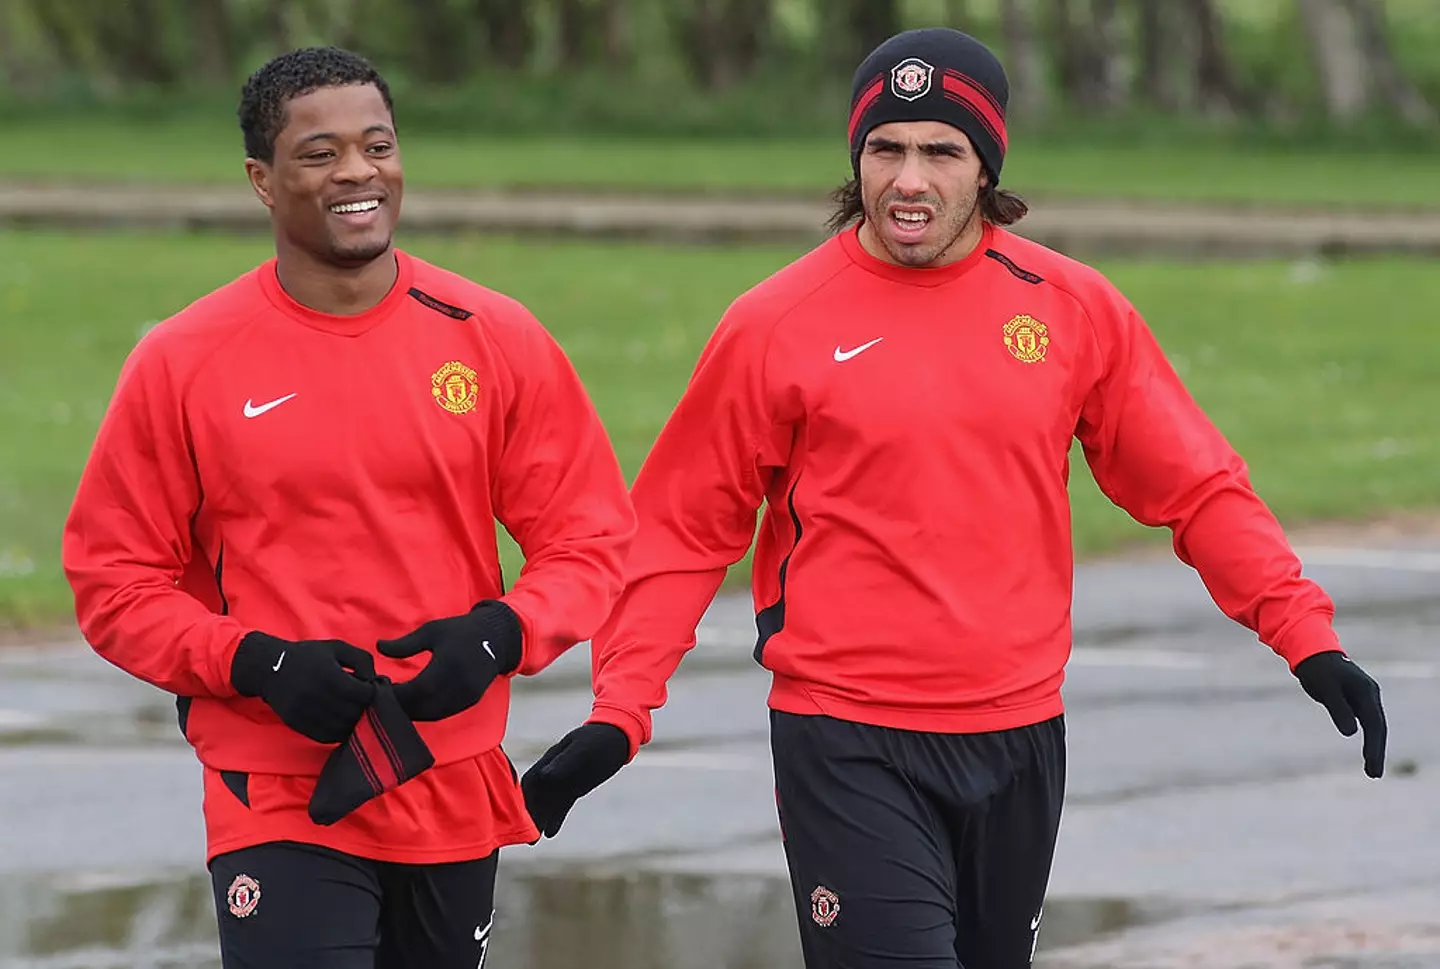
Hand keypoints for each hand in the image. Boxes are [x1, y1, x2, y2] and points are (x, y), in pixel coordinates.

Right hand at [230, 632, 376, 743]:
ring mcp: (306, 713)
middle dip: (364, 708)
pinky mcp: (298, 725)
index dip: (372, 691)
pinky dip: (338, 732)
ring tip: (352, 711)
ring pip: (342, 729)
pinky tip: (339, 721)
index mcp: (330, 676)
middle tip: (362, 702)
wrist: (270, 668)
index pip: (364, 694)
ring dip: (352, 723)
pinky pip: (326, 737)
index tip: (368, 687)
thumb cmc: (309, 656)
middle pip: (355, 713)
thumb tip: (375, 680)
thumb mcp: (337, 648)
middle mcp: (318, 696)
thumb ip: (362, 660)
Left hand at [377, 601, 521, 720]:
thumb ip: (405, 644)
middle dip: (401, 705)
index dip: (396, 694)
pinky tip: (414, 703)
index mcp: (447, 667)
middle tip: (382, 698)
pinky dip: (427, 712)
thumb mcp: (431, 631)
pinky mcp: (470, 702)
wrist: (495, 638)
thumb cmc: (460, 632)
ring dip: (413, 712)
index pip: (416, 690)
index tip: (380, 688)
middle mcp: (458, 686)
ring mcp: (466, 697)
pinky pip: (443, 713)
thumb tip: (379, 647)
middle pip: (423, 707)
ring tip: (396, 701)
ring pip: (432, 714)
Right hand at [521, 722, 630, 837]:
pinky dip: (555, 819)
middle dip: (528, 815)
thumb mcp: (582, 749)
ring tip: (533, 841)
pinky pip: (562, 806)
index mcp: (550, 760)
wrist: (616, 738)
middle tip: (524, 836)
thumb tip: (545, 776)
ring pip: (547, 804)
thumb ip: (564, 762)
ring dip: (539, 821)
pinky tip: (550, 833)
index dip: (522, 797)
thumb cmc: (598, 739)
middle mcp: (552, 772)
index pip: (531, 781)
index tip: (515, 815)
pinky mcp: (574, 789)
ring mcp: (563, 781)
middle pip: (535, 796)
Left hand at [1294, 650, 1386, 777]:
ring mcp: (1364, 697)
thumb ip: (1338, 709)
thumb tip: (1351, 732)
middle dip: (1377, 751)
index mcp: (1365, 692)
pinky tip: (1368, 751)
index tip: (1371, 766)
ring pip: (1374, 725)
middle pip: (1378, 727)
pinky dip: (1368, 737)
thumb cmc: (1317, 669)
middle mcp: (1370, 695)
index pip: (1374, 724)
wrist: (1311, 652)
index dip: (1374, 747)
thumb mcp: (1326, 688)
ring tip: (1372, 769)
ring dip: (1374, 746)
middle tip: (1374, 774)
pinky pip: (1366, 721)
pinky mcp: (1356, 699)